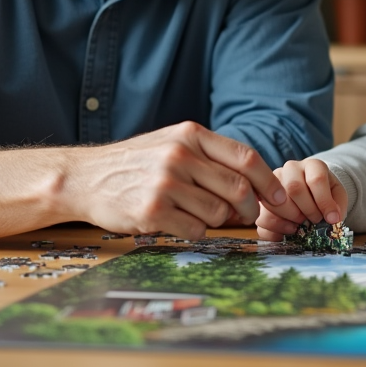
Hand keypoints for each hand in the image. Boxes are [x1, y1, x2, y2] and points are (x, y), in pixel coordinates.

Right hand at [63, 121, 286, 238]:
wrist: (85, 178)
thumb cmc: (136, 163)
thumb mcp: (172, 143)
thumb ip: (210, 157)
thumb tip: (254, 185)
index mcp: (191, 135)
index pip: (246, 158)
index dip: (269, 182)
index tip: (280, 198)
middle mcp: (180, 155)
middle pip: (238, 188)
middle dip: (249, 209)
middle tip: (245, 217)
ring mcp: (166, 183)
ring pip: (218, 213)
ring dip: (218, 221)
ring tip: (198, 215)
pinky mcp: (153, 210)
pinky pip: (195, 230)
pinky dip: (195, 232)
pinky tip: (179, 223)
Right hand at [256, 159, 347, 240]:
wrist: (311, 194)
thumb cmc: (325, 195)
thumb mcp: (337, 196)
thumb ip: (338, 205)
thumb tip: (332, 219)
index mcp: (312, 165)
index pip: (317, 179)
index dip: (324, 202)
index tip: (331, 219)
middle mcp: (290, 169)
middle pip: (294, 188)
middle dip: (307, 211)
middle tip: (315, 221)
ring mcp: (273, 182)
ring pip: (276, 202)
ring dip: (291, 220)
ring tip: (302, 227)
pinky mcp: (261, 199)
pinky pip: (263, 217)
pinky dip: (277, 230)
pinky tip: (289, 232)